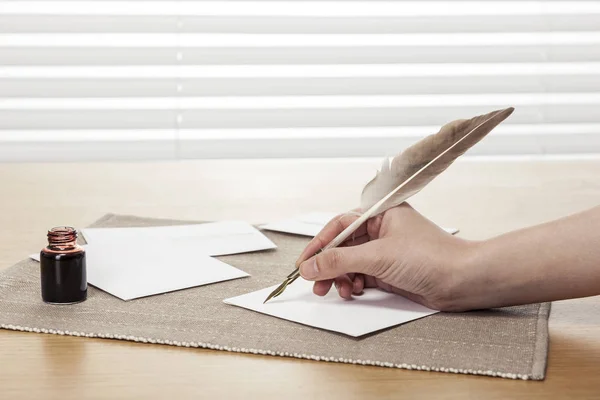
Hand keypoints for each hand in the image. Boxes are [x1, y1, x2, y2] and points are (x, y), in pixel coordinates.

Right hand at [295, 203, 474, 310]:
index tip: (304, 264)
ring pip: (351, 263)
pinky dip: (355, 285)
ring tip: (339, 291)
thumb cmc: (430, 257)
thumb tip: (309, 267)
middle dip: (329, 266)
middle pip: (342, 246)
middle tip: (316, 284)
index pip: (339, 226)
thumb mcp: (377, 256)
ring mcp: (385, 251)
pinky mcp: (390, 271)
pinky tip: (355, 292)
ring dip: (341, 278)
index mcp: (380, 214)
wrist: (463, 281)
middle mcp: (381, 230)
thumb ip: (339, 261)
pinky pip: (362, 276)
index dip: (319, 245)